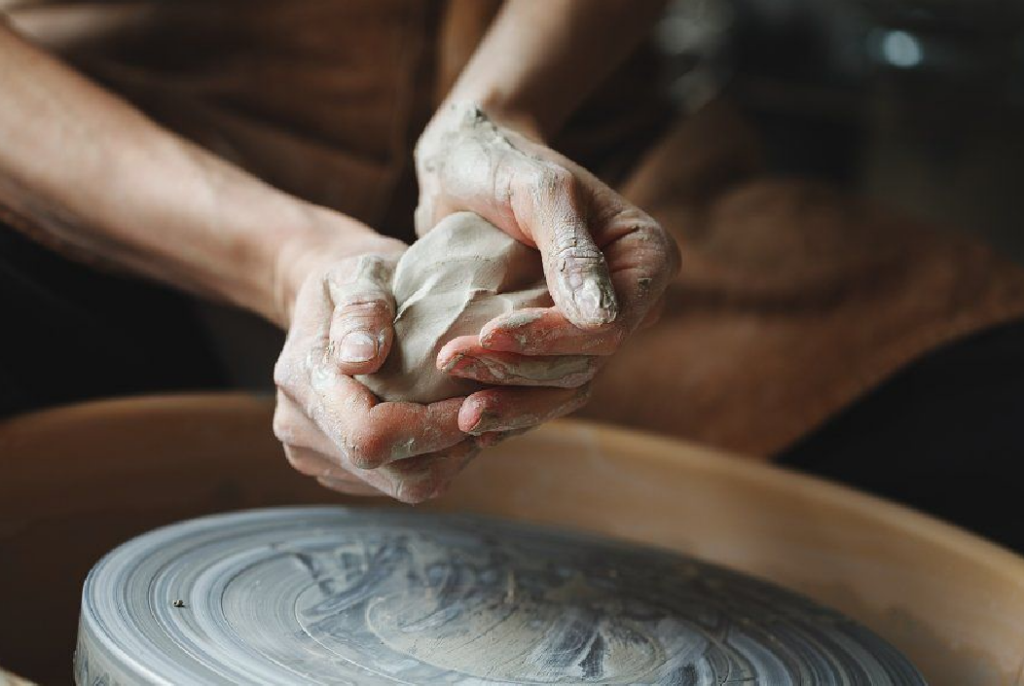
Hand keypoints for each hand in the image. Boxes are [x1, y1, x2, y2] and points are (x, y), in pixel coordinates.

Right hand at [271, 220, 479, 502]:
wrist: (332, 302)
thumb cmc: (357, 278)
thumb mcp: (361, 272)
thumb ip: (361, 310)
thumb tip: (361, 360)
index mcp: (303, 379)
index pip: (371, 435)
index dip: (433, 428)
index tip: (480, 400)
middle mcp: (300, 428)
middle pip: (395, 472)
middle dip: (452, 446)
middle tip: (493, 406)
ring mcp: (317, 454)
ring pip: (404, 484)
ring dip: (450, 456)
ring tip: (476, 410)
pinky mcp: (339, 469)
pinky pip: (399, 481)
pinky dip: (435, 458)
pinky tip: (449, 419)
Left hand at [415, 102, 680, 436]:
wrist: (464, 165)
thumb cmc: (503, 161)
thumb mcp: (537, 190)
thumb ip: (570, 250)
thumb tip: (603, 321)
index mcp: (646, 258)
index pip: (612, 322)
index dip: (554, 338)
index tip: (491, 333)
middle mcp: (629, 299)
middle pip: (587, 361)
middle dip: (520, 370)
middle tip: (453, 361)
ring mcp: (591, 325)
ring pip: (563, 385)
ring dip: (512, 400)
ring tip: (460, 412)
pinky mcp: (553, 342)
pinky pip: (541, 388)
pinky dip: (509, 406)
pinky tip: (473, 422)